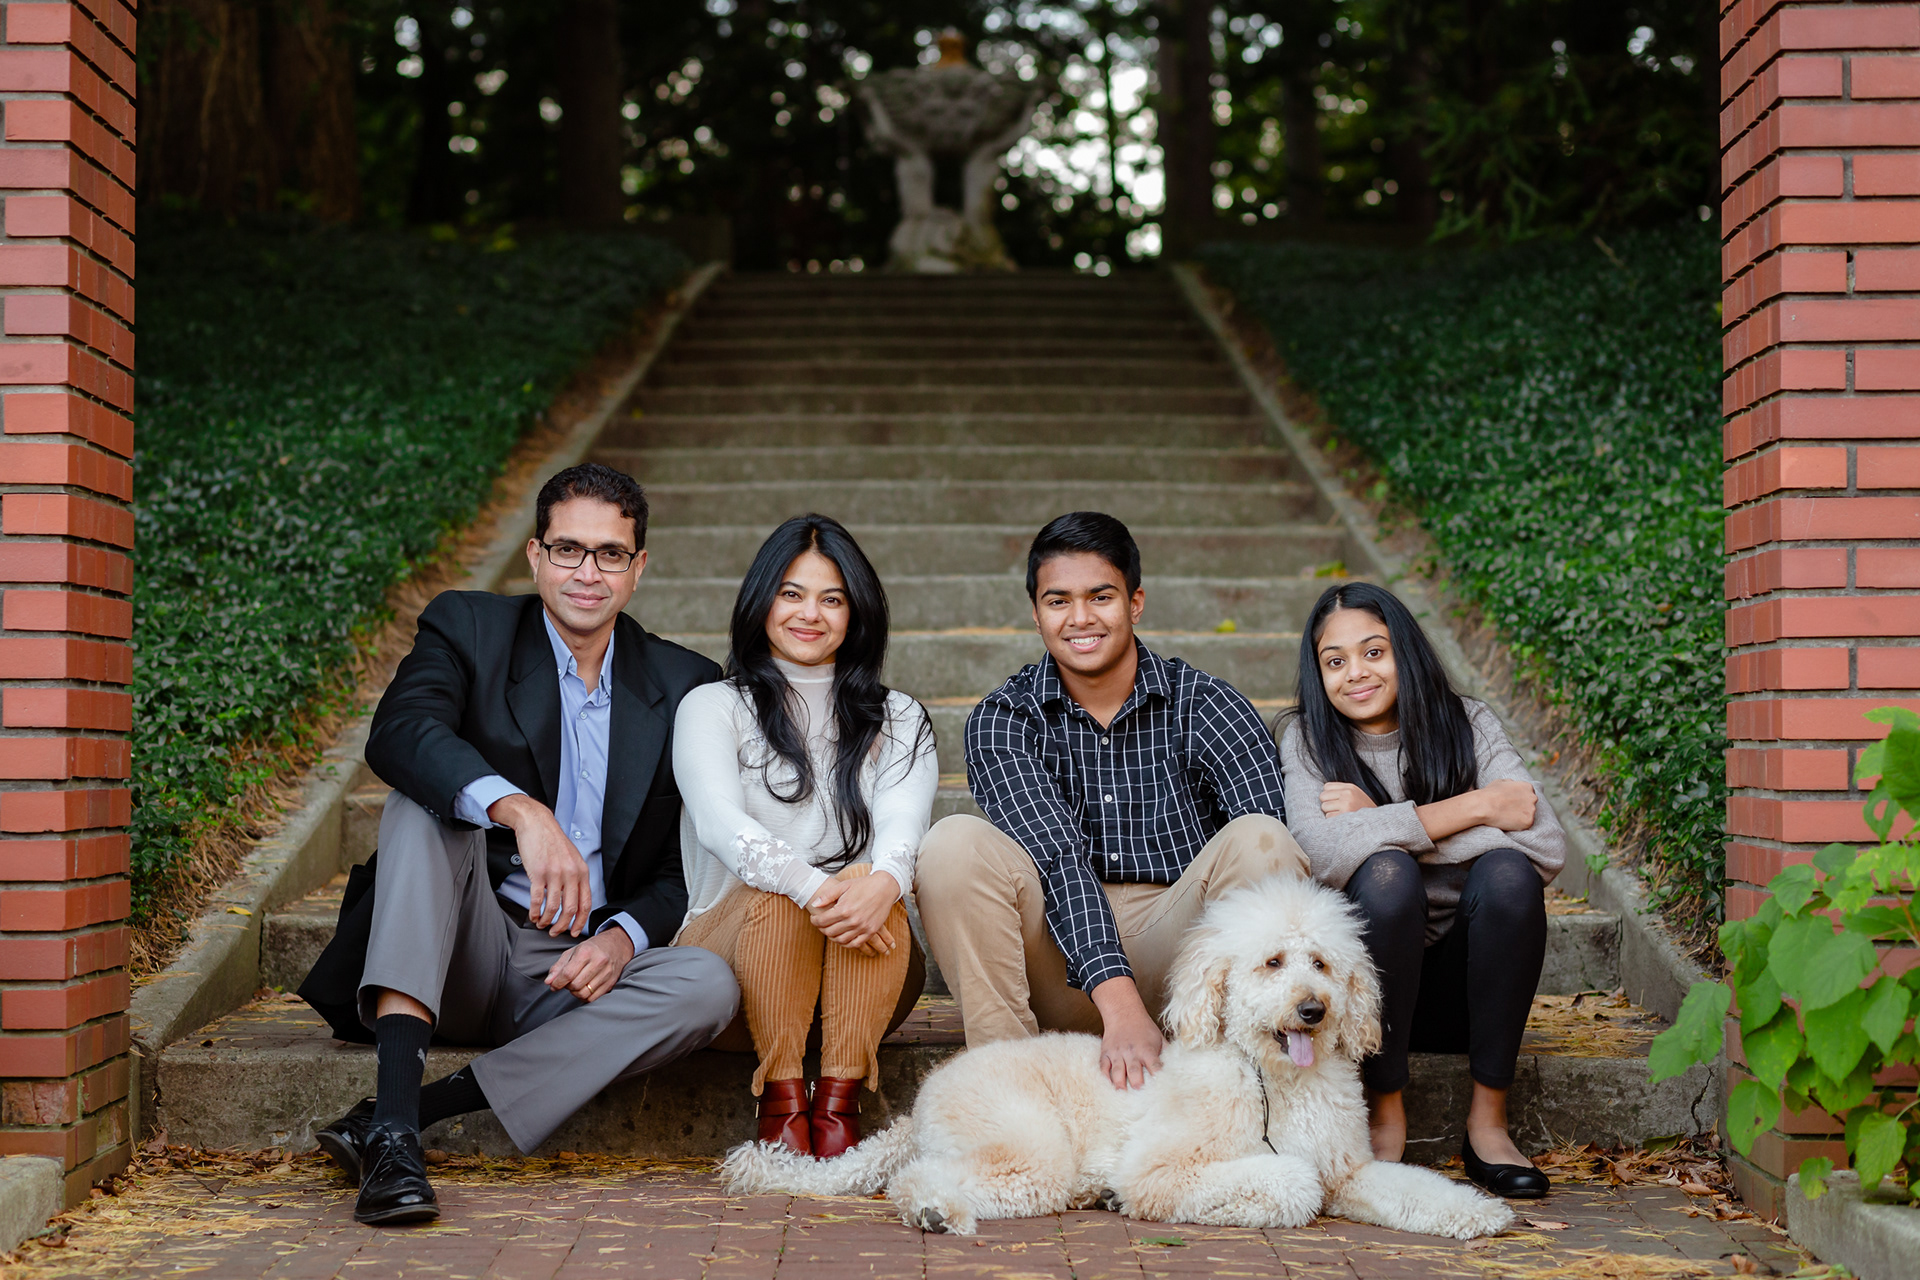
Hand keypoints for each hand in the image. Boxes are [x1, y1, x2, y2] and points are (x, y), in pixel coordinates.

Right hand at [490, 793, 591, 935]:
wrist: (537, 824)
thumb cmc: (554, 842)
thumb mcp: (572, 858)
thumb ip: (576, 877)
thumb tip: (575, 900)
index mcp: (582, 871)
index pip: (585, 903)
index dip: (580, 922)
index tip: (573, 932)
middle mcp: (571, 873)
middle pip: (570, 909)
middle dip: (562, 926)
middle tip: (555, 932)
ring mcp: (555, 873)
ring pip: (553, 907)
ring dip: (546, 920)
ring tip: (541, 924)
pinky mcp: (538, 872)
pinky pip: (537, 899)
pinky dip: (534, 911)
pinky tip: (532, 915)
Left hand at [545, 929, 633, 1001]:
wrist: (616, 946)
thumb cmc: (591, 948)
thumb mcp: (572, 952)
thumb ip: (559, 967)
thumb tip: (549, 982)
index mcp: (586, 952)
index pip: (567, 974)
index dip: (557, 983)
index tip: (554, 985)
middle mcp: (598, 962)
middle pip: (575, 985)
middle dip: (567, 986)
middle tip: (567, 982)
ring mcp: (606, 973)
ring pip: (584, 993)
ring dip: (575, 992)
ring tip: (576, 985)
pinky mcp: (611, 983)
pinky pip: (593, 998)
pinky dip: (584, 996)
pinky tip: (584, 988)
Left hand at [807, 872, 899, 956]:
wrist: (885, 887)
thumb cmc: (863, 884)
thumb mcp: (844, 886)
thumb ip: (828, 896)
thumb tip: (814, 904)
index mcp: (844, 909)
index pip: (822, 921)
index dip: (814, 921)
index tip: (813, 918)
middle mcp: (852, 920)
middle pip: (829, 932)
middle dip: (822, 929)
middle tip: (821, 924)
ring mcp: (862, 927)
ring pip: (841, 940)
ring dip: (832, 937)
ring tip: (830, 931)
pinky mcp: (871, 931)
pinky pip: (855, 944)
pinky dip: (846, 943)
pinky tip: (842, 938)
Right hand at [1090, 977, 1162, 1089]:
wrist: (1123, 1012)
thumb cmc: (1144, 1028)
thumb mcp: (1158, 1038)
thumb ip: (1166, 1053)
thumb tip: (1179, 1066)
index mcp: (1147, 1050)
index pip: (1154, 1066)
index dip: (1158, 1077)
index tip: (1161, 1088)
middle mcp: (1132, 1052)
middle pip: (1134, 1071)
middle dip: (1137, 1084)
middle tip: (1140, 1093)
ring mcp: (1117, 1053)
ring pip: (1117, 1071)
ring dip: (1120, 1084)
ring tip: (1122, 1093)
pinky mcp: (1106, 1053)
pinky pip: (1103, 1067)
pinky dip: (1105, 1077)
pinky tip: (1109, 1085)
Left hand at [1321, 782, 1377, 815]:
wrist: (1376, 822)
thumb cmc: (1362, 809)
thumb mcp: (1355, 794)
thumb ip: (1341, 791)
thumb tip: (1323, 792)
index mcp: (1350, 787)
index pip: (1326, 786)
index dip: (1328, 794)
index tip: (1335, 800)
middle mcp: (1348, 794)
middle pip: (1323, 796)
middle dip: (1327, 803)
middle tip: (1337, 808)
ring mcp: (1346, 805)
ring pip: (1324, 807)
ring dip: (1329, 812)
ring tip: (1341, 814)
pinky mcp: (1344, 816)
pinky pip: (1328, 817)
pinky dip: (1333, 820)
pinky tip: (1342, 820)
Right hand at [1478, 779, 1537, 831]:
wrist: (1484, 806)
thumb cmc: (1489, 794)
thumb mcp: (1500, 782)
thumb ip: (1511, 783)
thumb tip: (1512, 784)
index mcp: (1527, 786)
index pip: (1529, 794)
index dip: (1520, 800)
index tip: (1512, 804)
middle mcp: (1533, 797)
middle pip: (1531, 805)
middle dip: (1522, 808)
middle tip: (1510, 811)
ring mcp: (1532, 810)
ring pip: (1529, 816)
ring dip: (1520, 817)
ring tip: (1507, 817)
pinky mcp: (1529, 821)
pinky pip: (1525, 825)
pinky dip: (1518, 825)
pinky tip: (1508, 822)